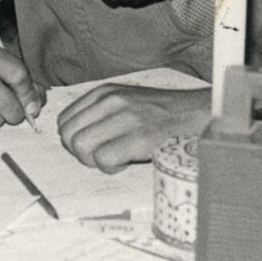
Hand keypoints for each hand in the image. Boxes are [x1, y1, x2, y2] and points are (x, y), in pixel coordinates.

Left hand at [58, 85, 210, 172]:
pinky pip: (103, 159)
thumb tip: (73, 140)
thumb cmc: (161, 116)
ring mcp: (126, 117)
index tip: (93, 146)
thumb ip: (100, 115)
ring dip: (95, 161)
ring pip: (81, 147)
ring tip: (115, 159)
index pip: (64, 121)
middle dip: (81, 154)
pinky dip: (111, 168)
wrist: (198, 115)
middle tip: (103, 156)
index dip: (74, 140)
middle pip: (68, 136)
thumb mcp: (126, 103)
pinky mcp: (140, 137)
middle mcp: (112, 101)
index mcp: (105, 92)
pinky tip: (127, 162)